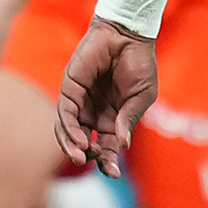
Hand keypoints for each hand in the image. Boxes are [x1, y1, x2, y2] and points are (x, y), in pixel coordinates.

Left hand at [55, 22, 159, 174]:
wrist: (128, 34)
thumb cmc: (139, 63)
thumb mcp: (141, 96)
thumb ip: (129, 119)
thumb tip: (122, 145)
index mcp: (113, 118)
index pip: (107, 146)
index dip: (109, 161)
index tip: (114, 173)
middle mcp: (94, 113)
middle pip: (86, 143)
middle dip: (92, 158)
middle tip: (101, 166)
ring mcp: (80, 102)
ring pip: (70, 133)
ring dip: (74, 148)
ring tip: (83, 157)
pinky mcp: (70, 90)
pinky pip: (66, 115)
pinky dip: (70, 130)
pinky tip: (81, 140)